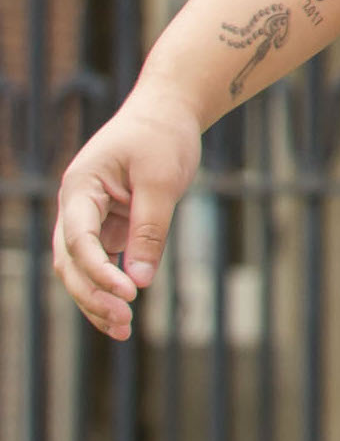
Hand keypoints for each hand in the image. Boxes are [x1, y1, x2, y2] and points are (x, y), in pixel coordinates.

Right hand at [49, 87, 203, 339]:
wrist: (168, 111)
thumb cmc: (163, 137)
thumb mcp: (162, 179)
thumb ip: (150, 229)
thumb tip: (140, 281)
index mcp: (79, 188)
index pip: (78, 239)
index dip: (99, 271)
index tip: (130, 293)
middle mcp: (75, 207)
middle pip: (70, 262)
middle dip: (92, 294)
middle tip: (124, 321)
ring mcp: (88, 218)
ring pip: (80, 269)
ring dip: (96, 299)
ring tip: (122, 330)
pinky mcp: (106, 226)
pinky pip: (100, 263)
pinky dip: (109, 286)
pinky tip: (122, 314)